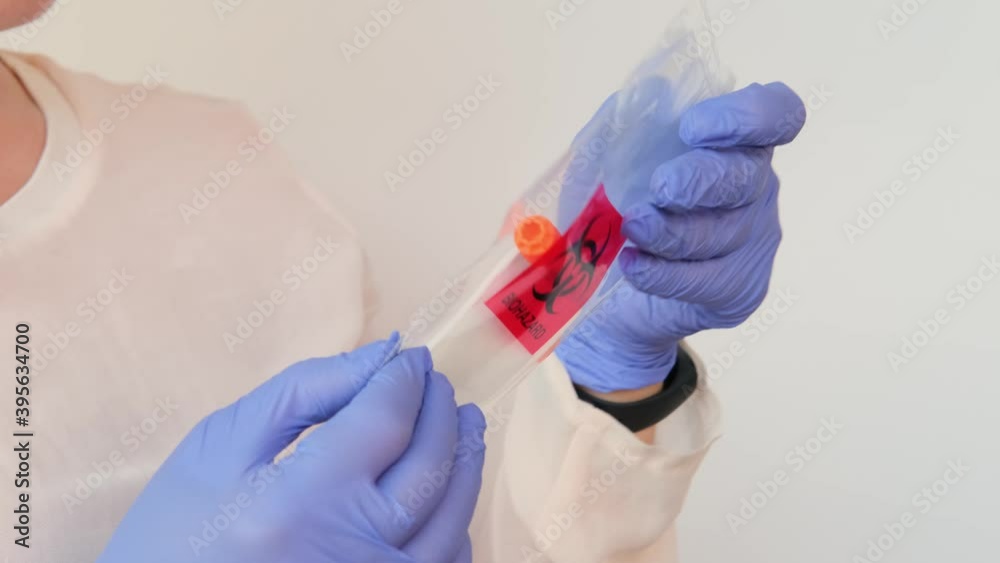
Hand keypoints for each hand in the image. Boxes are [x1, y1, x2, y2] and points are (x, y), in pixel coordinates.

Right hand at [98, 334, 486, 562]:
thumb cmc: (175, 536)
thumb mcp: (218, 448)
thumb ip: (302, 393)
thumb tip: (378, 355)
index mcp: (304, 500)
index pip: (386, 419)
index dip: (406, 380)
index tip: (411, 357)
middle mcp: (354, 549)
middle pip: (431, 464)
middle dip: (441, 412)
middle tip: (437, 383)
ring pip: (452, 518)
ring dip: (464, 462)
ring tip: (462, 424)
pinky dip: (455, 523)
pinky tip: (446, 494)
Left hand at [557, 82, 805, 393]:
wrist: (618, 293)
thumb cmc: (621, 211)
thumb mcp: (610, 164)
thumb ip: (626, 128)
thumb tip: (648, 94)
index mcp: (735, 143)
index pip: (776, 114)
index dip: (745, 117)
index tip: (693, 128)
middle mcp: (755, 187)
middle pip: (744, 177)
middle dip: (698, 181)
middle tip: (659, 189)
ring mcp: (754, 239)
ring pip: (720, 233)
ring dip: (669, 231)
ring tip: (632, 229)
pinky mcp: (739, 288)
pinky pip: (704, 279)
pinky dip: (662, 272)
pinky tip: (632, 263)